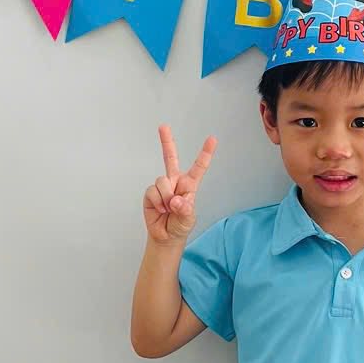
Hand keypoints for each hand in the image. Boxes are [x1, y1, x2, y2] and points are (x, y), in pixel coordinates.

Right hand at [144, 124, 216, 247]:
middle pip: (170, 158)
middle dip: (166, 141)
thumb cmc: (180, 225)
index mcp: (189, 185)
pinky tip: (160, 209)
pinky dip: (157, 202)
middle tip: (163, 126)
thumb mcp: (188, 219)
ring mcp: (162, 186)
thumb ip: (184, 209)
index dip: (205, 153)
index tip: (212, 139)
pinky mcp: (150, 193)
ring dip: (166, 198)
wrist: (165, 236)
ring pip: (162, 181)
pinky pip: (152, 191)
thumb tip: (175, 200)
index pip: (199, 167)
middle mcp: (175, 181)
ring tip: (168, 209)